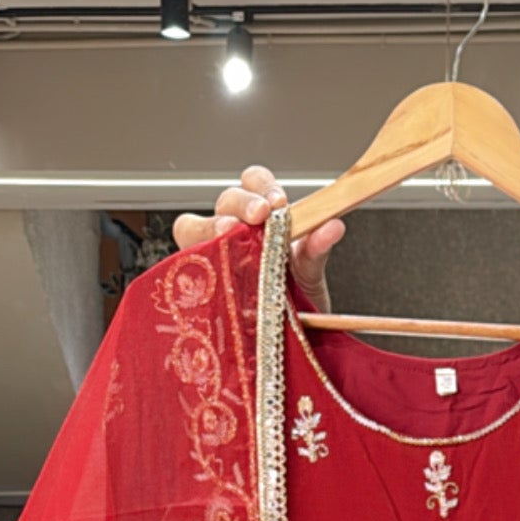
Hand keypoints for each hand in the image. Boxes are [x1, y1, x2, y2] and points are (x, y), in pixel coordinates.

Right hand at [171, 164, 344, 314]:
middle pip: (225, 200)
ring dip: (210, 226)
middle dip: (240, 203)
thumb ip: (318, 247)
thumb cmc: (298, 297)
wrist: (294, 338)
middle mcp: (236, 230)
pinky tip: (212, 270)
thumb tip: (333, 226)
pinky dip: (194, 261)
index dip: (261, 185)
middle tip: (259, 215)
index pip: (252, 182)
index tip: (279, 202)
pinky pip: (185, 265)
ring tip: (228, 235)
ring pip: (193, 226)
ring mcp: (216, 254)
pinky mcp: (202, 282)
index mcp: (262, 217)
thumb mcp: (311, 271)